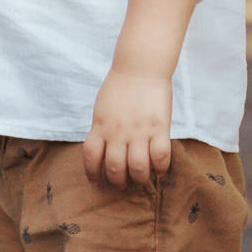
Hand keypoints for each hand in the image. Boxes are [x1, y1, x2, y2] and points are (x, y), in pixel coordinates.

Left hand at [84, 68, 172, 188]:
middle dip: (118, 182)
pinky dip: (160, 168)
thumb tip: (104, 149)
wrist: (140, 67)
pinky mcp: (159, 128)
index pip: (91, 158)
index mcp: (100, 127)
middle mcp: (117, 132)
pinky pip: (160, 157)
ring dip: (139, 178)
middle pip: (115, 168)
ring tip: (141, 179)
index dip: (92, 174)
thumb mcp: (102, 109)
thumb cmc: (120, 86)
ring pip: (138, 168)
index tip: (96, 182)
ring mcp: (139, 131)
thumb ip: (103, 129)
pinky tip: (159, 169)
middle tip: (122, 184)